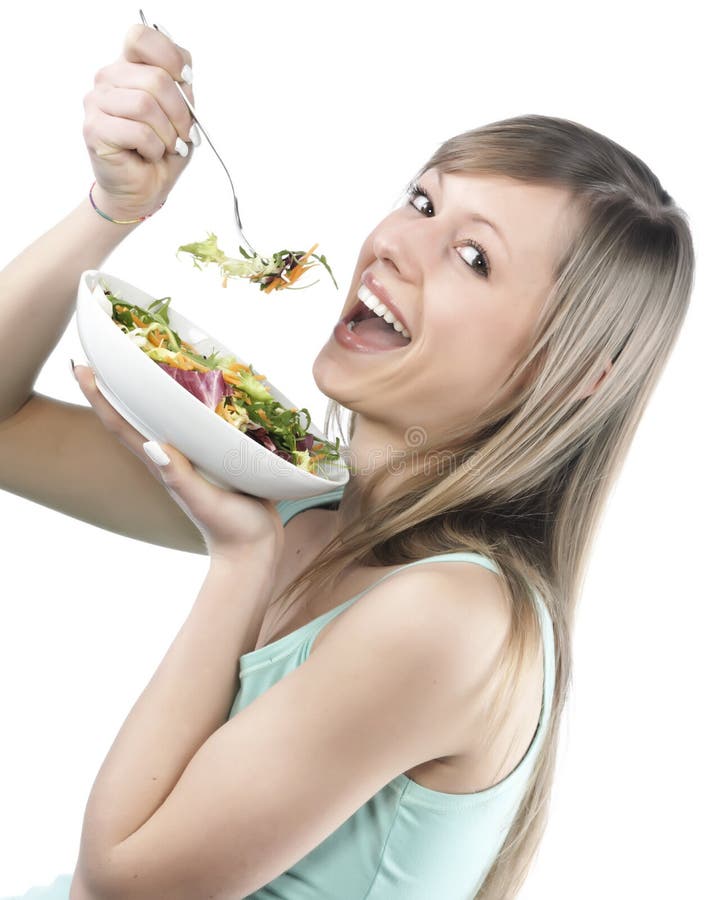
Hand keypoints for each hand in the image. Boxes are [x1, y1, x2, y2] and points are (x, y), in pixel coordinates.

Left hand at [72, 364, 284, 563]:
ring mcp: (195, 458)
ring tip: (152, 360)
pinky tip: (207, 391)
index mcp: (163, 463)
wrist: (253, 552)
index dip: (99, 397)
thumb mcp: (203, 502)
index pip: (122, 426)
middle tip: (109, 350)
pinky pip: (202, 425)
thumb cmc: (228, 529)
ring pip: (169, 417)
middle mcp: (173, 456)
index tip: (80, 368)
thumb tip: (154, 446)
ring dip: (155, 391)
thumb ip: (180, 477)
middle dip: (120, 385)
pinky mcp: (219, 459)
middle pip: (138, 414)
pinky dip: (197, 405)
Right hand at [82, 23, 197, 219]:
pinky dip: (154, 148)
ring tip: (166, 146)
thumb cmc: (161, 150)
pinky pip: (137, 131)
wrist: (142, 188)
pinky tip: (149, 154)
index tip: (185, 80)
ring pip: (146, 105)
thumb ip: (182, 89)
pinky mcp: (94, 129)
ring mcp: (97, 102)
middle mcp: (108, 78)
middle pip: (155, 78)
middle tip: (183, 135)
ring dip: (167, 133)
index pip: (142, 38)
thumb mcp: (181, 115)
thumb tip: (182, 77)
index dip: (170, 57)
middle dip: (180, 113)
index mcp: (129, 67)